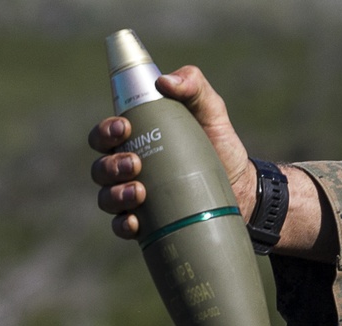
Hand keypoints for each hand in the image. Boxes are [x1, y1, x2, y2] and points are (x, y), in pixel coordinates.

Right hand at [89, 65, 254, 238]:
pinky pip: (121, 226)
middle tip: (136, 164)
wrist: (241, 188)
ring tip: (139, 192)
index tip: (124, 128)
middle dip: (111, 165)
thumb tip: (165, 81)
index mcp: (136, 140)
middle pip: (100, 167)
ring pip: (106, 198)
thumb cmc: (219, 145)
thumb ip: (193, 86)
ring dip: (115, 194)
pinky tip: (134, 222)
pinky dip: (122, 224)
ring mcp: (133, 198)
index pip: (105, 134)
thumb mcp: (211, 111)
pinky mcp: (144, 224)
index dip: (105, 131)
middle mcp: (127, 170)